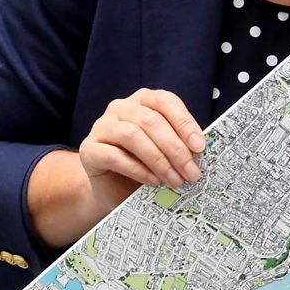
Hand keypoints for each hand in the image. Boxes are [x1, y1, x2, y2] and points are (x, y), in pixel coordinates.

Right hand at [28, 89, 202, 248]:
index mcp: (143, 100)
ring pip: (132, 135)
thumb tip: (200, 152)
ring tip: (174, 179)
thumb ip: (179, 144)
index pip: (166, 101)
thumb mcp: (165, 151)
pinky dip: (137, 170)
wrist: (112, 189)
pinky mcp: (89, 149)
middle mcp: (121, 107)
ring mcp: (102, 126)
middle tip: (191, 172)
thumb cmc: (143, 165)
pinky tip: (153, 181)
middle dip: (175, 148)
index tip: (200, 146)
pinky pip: (114, 155)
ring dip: (158, 160)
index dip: (185, 123)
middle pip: (151, 121)